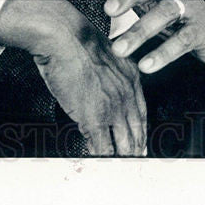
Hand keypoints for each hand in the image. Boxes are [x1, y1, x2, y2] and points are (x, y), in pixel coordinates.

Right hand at [0, 0, 146, 155]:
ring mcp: (112, 108)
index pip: (141, 113)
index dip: (141, 132)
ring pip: (124, 144)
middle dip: (136, 150)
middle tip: (133, 162)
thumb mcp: (104, 54)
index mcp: (131, 77)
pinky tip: (99, 163)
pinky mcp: (94, 118)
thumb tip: (102, 85)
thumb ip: (109, 72)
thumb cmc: (75, 39)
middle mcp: (127, 93)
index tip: (140, 143)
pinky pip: (102, 147)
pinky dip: (101, 158)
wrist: (62, 35)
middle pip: (137, 132)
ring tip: (118, 168)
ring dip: (121, 158)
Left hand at [101, 0, 204, 73]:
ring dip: (139, 31)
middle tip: (108, 9)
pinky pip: (181, 41)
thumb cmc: (178, 15)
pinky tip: (145, 65)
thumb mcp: (153, 0)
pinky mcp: (200, 32)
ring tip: (118, 49)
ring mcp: (190, 9)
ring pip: (165, 12)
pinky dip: (163, 54)